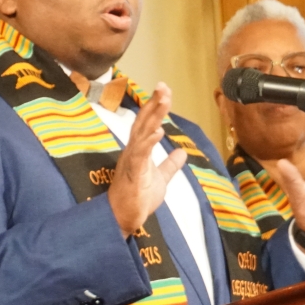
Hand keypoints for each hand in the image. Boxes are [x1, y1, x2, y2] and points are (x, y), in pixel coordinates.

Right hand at [108, 82, 187, 237]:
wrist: (122, 218)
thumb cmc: (137, 199)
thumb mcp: (160, 179)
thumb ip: (170, 165)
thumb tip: (181, 152)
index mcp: (138, 150)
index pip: (147, 123)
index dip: (155, 106)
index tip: (164, 91)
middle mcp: (132, 151)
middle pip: (143, 122)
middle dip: (154, 103)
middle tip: (163, 86)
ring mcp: (131, 161)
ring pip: (142, 133)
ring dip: (153, 116)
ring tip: (163, 100)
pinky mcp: (133, 173)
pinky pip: (140, 155)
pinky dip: (149, 142)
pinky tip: (158, 131)